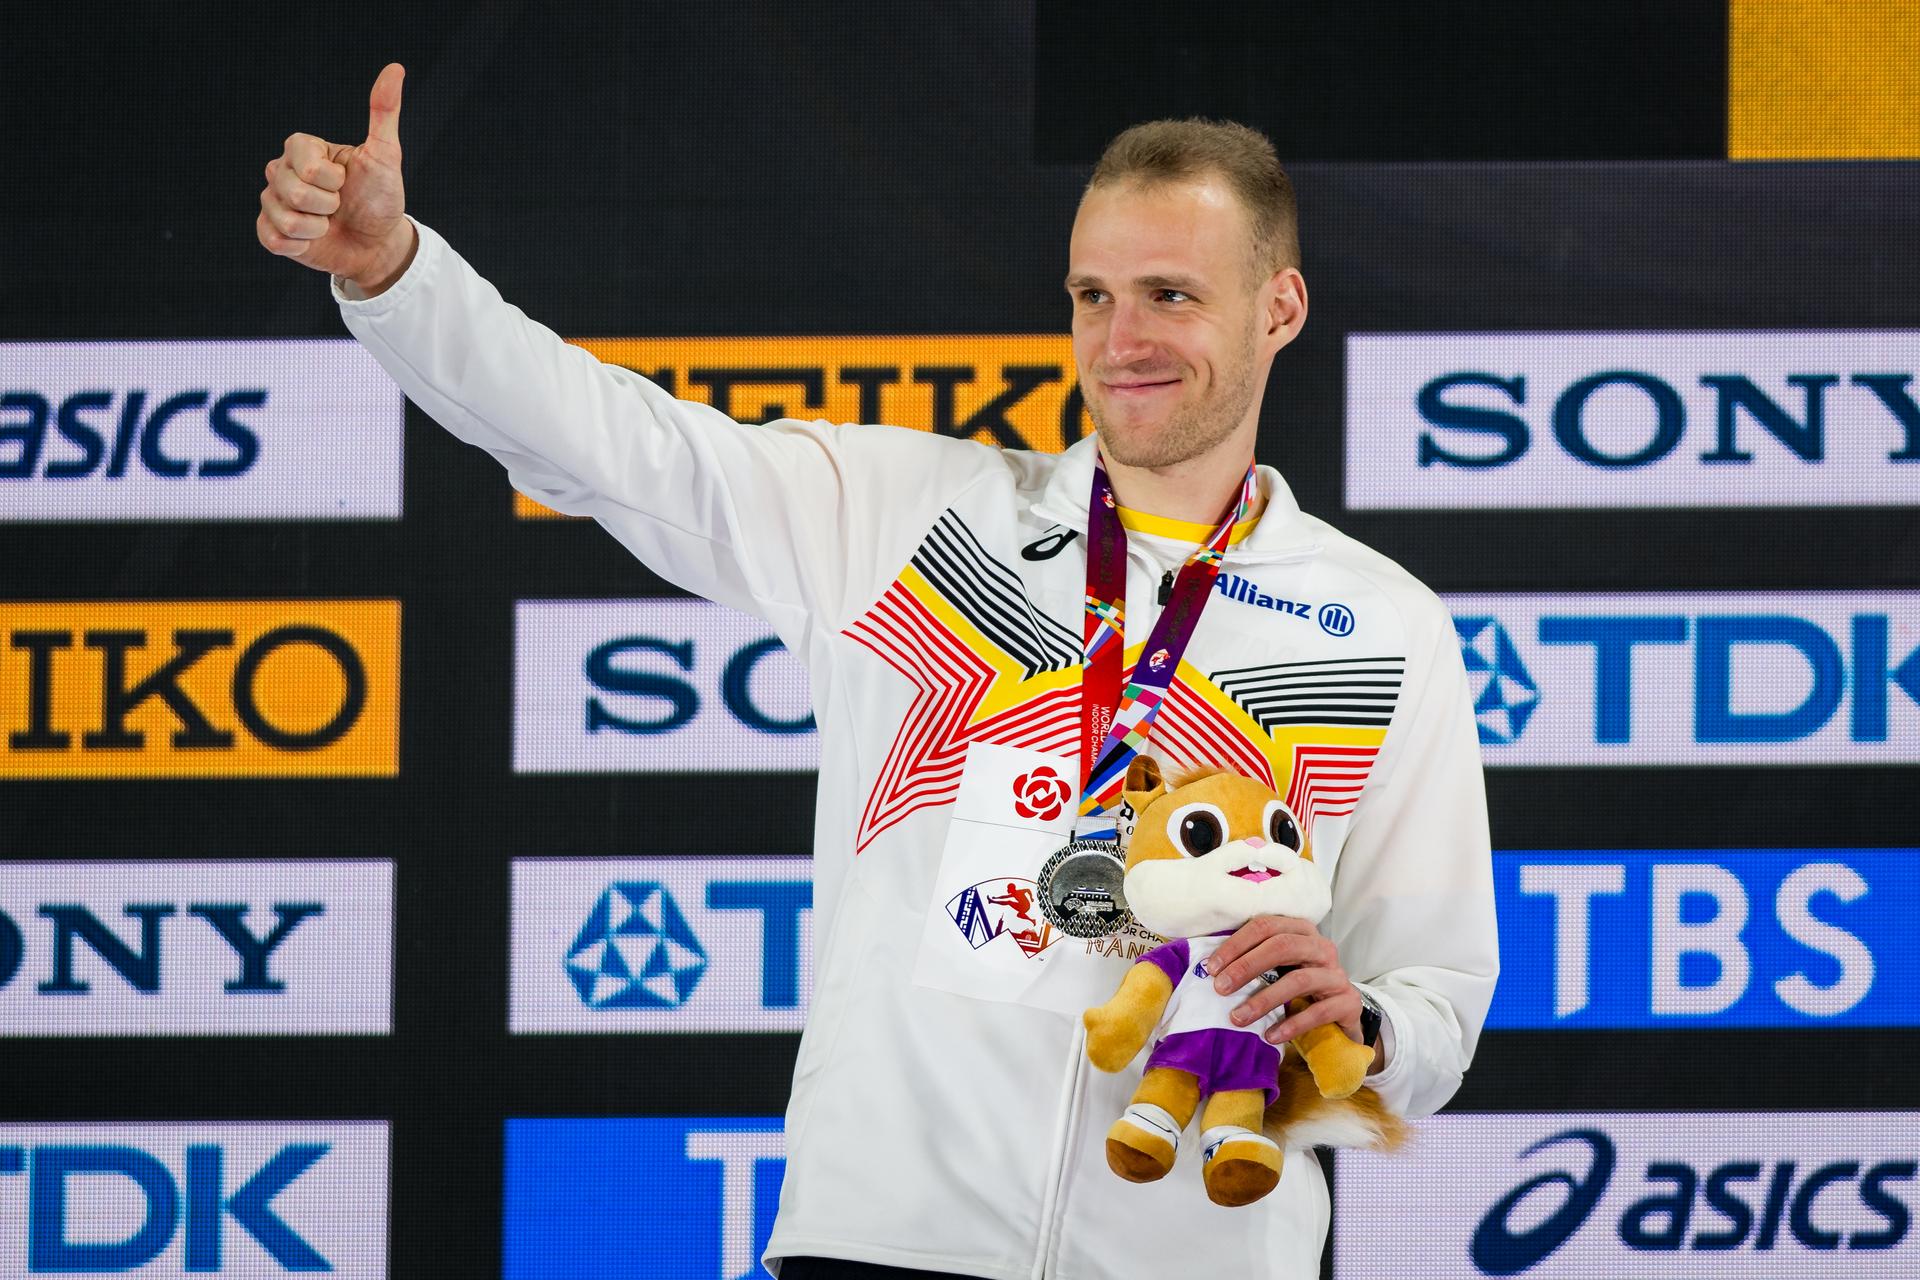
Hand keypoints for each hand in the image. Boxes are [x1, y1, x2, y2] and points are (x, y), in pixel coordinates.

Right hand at [257, 63, 414, 292]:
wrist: (379, 244)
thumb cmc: (381, 197)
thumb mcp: (385, 155)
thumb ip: (384, 112)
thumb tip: (396, 68)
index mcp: (303, 149)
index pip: (305, 163)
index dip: (332, 179)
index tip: (346, 181)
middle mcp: (283, 171)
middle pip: (292, 189)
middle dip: (327, 204)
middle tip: (340, 205)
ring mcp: (274, 201)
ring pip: (284, 217)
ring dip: (317, 227)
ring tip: (328, 223)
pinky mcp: (271, 232)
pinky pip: (273, 238)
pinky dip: (301, 245)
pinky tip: (314, 240)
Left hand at [1206, 915, 1361, 1046]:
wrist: (1339, 1014)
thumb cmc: (1298, 986)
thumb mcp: (1277, 967)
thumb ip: (1252, 960)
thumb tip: (1209, 967)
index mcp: (1300, 930)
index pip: (1265, 926)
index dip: (1236, 944)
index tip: (1212, 967)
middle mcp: (1322, 947)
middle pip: (1282, 946)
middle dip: (1246, 966)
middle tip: (1220, 988)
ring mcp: (1337, 974)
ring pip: (1299, 979)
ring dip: (1264, 1000)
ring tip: (1238, 1018)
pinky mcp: (1348, 1002)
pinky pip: (1319, 1012)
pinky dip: (1292, 1024)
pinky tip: (1270, 1036)